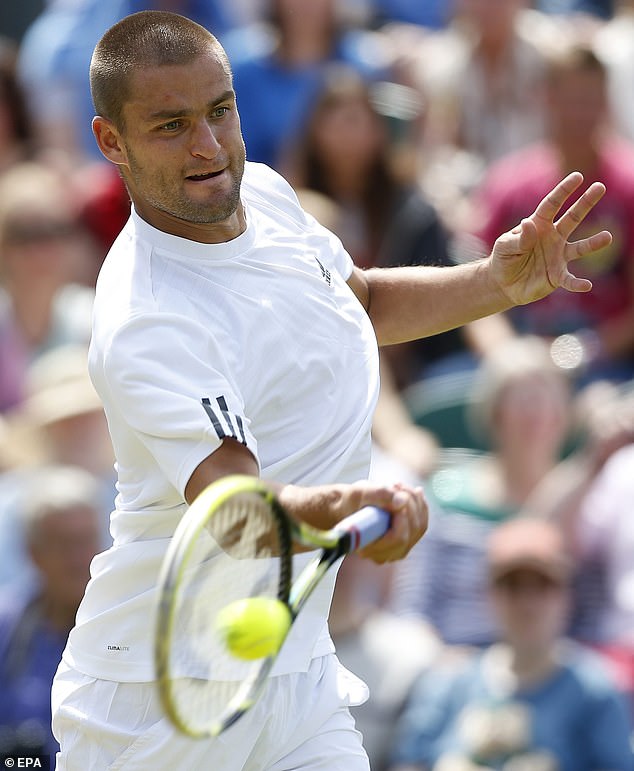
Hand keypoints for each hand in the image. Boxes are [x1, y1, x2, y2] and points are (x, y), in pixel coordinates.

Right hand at [279, 480, 427, 563]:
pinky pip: (421, 524)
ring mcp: (398, 549)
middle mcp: (386, 554)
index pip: (398, 537)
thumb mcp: (358, 494)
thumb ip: (377, 495)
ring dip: (415, 503)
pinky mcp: (406, 540)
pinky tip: (415, 492)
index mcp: (370, 548)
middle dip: (410, 504)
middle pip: (412, 531)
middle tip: (397, 485)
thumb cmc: (348, 504)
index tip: (397, 493)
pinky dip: (420, 506)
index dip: (403, 515)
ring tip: (401, 486)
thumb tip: (400, 499)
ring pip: (419, 526)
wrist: (346, 510)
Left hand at [489, 172, 611, 305]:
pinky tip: (586, 285)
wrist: (503, 283)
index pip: (552, 204)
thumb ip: (519, 237)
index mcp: (539, 224)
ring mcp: (558, 256)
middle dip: (585, 203)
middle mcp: (553, 237)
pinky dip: (577, 283)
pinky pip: (569, 280)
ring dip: (593, 243)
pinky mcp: (558, 275)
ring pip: (579, 247)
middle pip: (572, 218)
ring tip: (608, 237)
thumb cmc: (504, 258)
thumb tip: (529, 223)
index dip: (564, 191)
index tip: (577, 177)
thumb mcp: (505, 246)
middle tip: (600, 187)